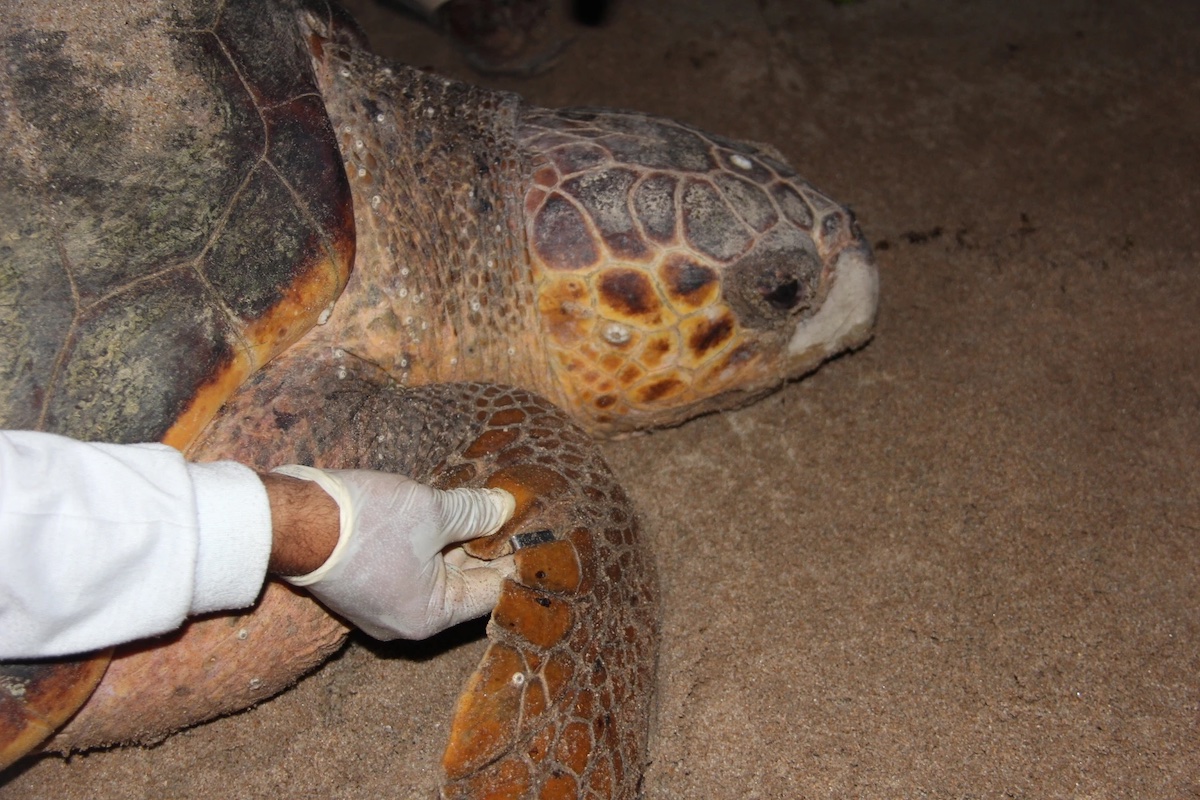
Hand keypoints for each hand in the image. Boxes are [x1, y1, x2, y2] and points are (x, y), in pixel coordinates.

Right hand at [271, 465, 514, 639]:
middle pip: (462, 582)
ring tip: (480, 507)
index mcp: (429, 615)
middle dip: (485, 546)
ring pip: (434, 571)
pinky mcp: (361, 586)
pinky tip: (442, 512)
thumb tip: (505, 508)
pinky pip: (407, 567)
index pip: (491, 590)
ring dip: (455, 540)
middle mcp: (406, 621)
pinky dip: (427, 543)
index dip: (515, 557)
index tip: (536, 531)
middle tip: (511, 512)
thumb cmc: (363, 522)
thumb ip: (475, 513)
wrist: (288, 520)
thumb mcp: (432, 511)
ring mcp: (380, 606)